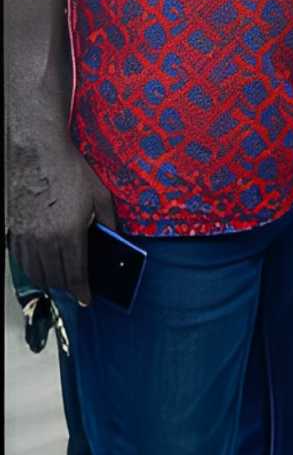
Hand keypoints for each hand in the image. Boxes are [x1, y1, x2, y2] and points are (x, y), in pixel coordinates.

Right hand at [7, 138, 117, 306]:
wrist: (39, 155)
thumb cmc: (70, 172)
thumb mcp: (100, 195)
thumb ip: (109, 222)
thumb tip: (115, 241)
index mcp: (69, 233)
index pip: (76, 275)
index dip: (82, 291)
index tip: (87, 299)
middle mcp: (46, 240)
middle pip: (56, 279)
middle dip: (68, 288)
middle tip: (77, 287)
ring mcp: (27, 238)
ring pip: (36, 274)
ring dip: (50, 281)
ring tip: (62, 279)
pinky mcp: (15, 232)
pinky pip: (22, 262)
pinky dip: (33, 269)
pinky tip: (42, 265)